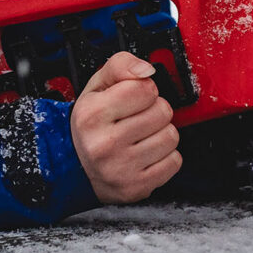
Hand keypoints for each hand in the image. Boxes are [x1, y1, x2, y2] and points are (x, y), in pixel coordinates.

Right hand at [70, 51, 181, 202]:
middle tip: (138, 118)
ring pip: (171, 136)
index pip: (144, 88)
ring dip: (161, 133)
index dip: (143, 89)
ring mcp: (121, 168)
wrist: (77, 169)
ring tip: (142, 136)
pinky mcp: (137, 187)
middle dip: (155, 110)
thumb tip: (147, 70)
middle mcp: (104, 144)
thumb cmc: (92, 126)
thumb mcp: (96, 87)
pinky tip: (146, 154)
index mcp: (92, 114)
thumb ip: (120, 66)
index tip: (134, 98)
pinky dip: (165, 156)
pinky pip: (174, 161)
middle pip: (162, 111)